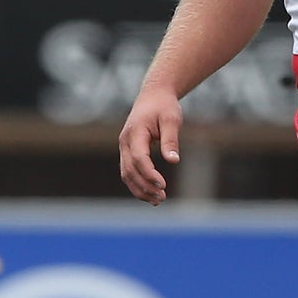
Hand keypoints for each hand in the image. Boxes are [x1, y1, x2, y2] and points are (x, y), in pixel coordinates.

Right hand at [119, 87, 183, 204]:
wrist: (154, 96)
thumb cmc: (164, 106)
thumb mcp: (172, 119)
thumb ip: (171, 140)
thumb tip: (173, 161)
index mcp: (135, 132)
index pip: (138, 158)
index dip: (149, 174)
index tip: (163, 185)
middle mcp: (125, 142)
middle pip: (130, 170)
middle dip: (145, 186)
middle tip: (162, 197)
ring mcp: (124, 148)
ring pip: (126, 174)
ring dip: (140, 189)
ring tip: (158, 201)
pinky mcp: (128, 152)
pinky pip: (129, 172)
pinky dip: (137, 185)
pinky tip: (151, 195)